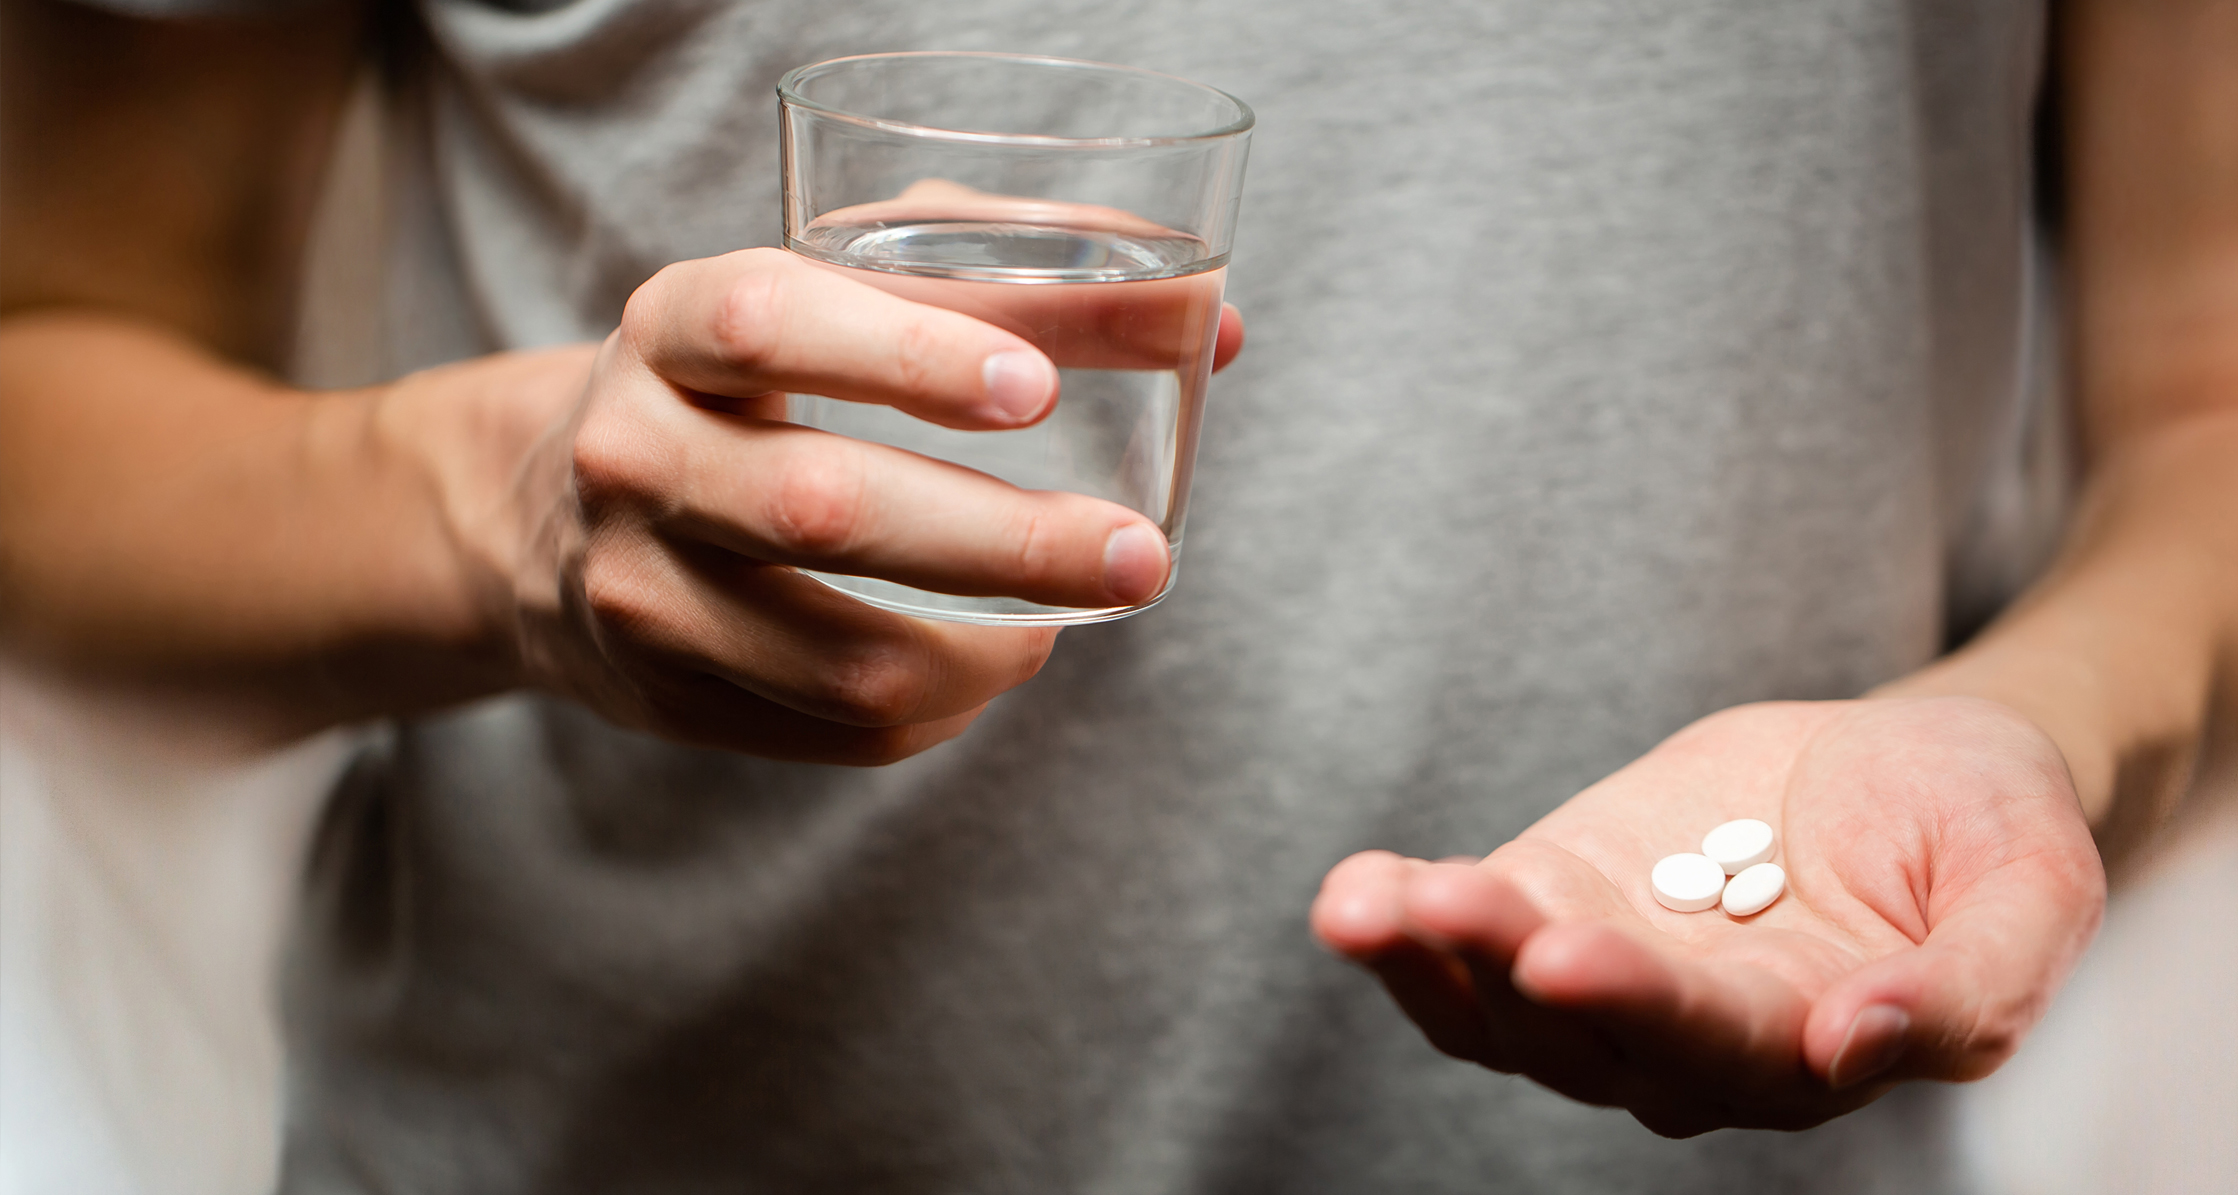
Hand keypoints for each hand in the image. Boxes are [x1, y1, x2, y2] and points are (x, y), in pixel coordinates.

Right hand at [402, 247, 1242, 763]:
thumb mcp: (834, 290)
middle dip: (1007, 543)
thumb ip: (1015, 274)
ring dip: (991, 650)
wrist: (547, 517)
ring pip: (843, 659)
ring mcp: (641, 592)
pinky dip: (946, 708)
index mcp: (672, 327)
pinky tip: (988, 660)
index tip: (1038, 391)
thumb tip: (1218, 328)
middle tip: (1140, 558)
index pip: (769, 326)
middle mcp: (635, 456)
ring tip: (1071, 617)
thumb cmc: (752, 379)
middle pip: (824, 511)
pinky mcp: (667, 698)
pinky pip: (840, 733)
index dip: (907, 355)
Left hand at [1311, 697, 2105, 1135]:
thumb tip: (1853, 1043)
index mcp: (1813, 1048)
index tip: (1575, 957)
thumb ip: (1968, 987)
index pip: (1716, 1045)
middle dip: (1509, 974)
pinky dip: (1405, 918)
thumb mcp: (2031, 891)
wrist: (1918, 759)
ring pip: (1498, 1004)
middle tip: (1453, 908)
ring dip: (1428, 955)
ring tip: (1363, 906)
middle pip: (1584, 1034)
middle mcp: (1694, 1039)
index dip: (1645, 1007)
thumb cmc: (1985, 827)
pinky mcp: (1557, 898)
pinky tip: (1358, 889)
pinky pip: (1463, 935)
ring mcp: (1611, 971)